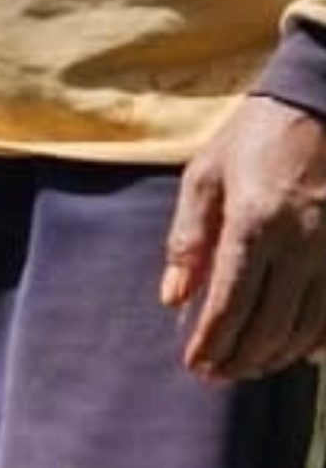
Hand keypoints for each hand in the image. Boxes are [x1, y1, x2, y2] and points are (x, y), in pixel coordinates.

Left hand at [164, 96, 325, 380]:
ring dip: (274, 356)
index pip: (230, 301)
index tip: (195, 364)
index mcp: (255, 223)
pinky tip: (292, 352)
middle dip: (240, 356)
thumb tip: (172, 296)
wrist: (316, 108)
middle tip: (216, 375)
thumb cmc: (250, 140)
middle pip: (270, 324)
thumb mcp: (203, 177)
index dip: (212, 340)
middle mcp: (301, 244)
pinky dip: (313, 341)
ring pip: (307, 327)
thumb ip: (187, 239)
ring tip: (246, 367)